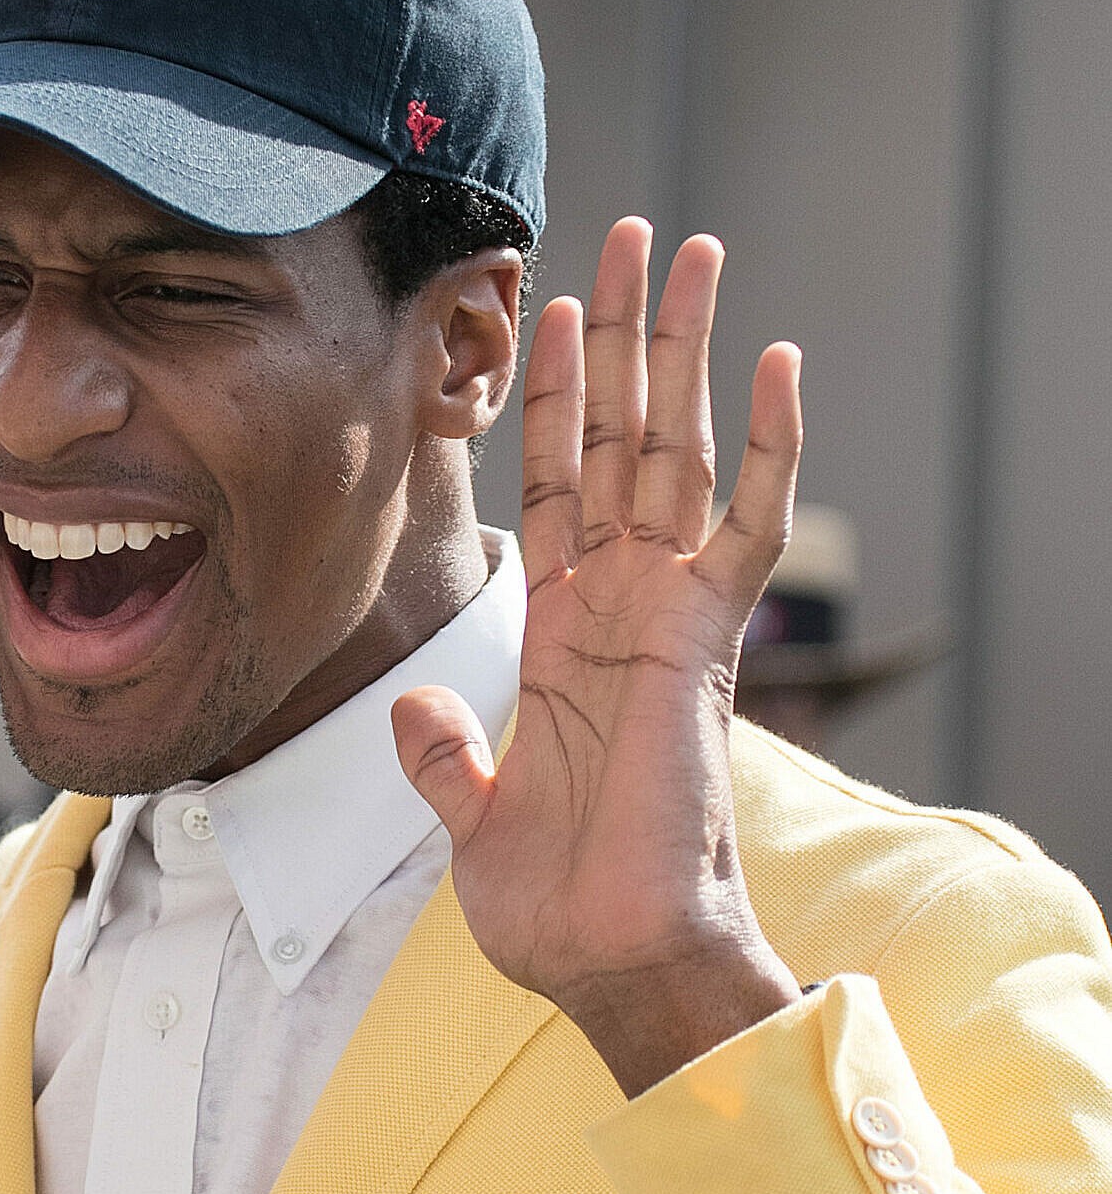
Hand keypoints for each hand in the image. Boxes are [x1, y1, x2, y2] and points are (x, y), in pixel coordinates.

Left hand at [393, 218, 803, 1098]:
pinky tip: (779, 363)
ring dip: (682, 354)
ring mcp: (664, 615)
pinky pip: (750, 529)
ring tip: (688, 252)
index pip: (552, 484)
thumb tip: (414, 703)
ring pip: (678, 453)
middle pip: (620, 441)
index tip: (545, 313)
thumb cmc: (553, 902)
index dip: (549, 401)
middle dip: (621, 340)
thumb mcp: (468, 813)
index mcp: (558, 632)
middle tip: (629, 235)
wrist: (608, 957)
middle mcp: (616, 604)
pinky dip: (772, 449)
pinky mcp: (706, 643)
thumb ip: (440, 751)